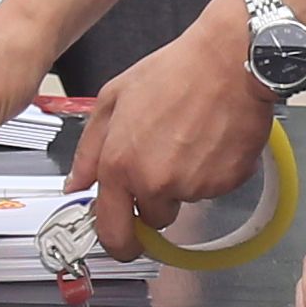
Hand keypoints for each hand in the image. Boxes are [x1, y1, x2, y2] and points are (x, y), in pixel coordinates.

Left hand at [69, 0, 272, 255]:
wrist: (228, 63)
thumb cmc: (174, 73)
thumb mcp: (114, 99)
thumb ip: (90, 148)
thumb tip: (77, 184)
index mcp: (120, 165)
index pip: (112, 231)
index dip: (118, 243)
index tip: (124, 242)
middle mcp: (153, 182)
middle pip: (153, 221)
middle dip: (156, 206)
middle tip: (166, 170)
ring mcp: (192, 186)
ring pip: (185, 202)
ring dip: (186, 182)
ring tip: (190, 139)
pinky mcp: (225, 183)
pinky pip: (215, 189)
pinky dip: (213, 172)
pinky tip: (211, 140)